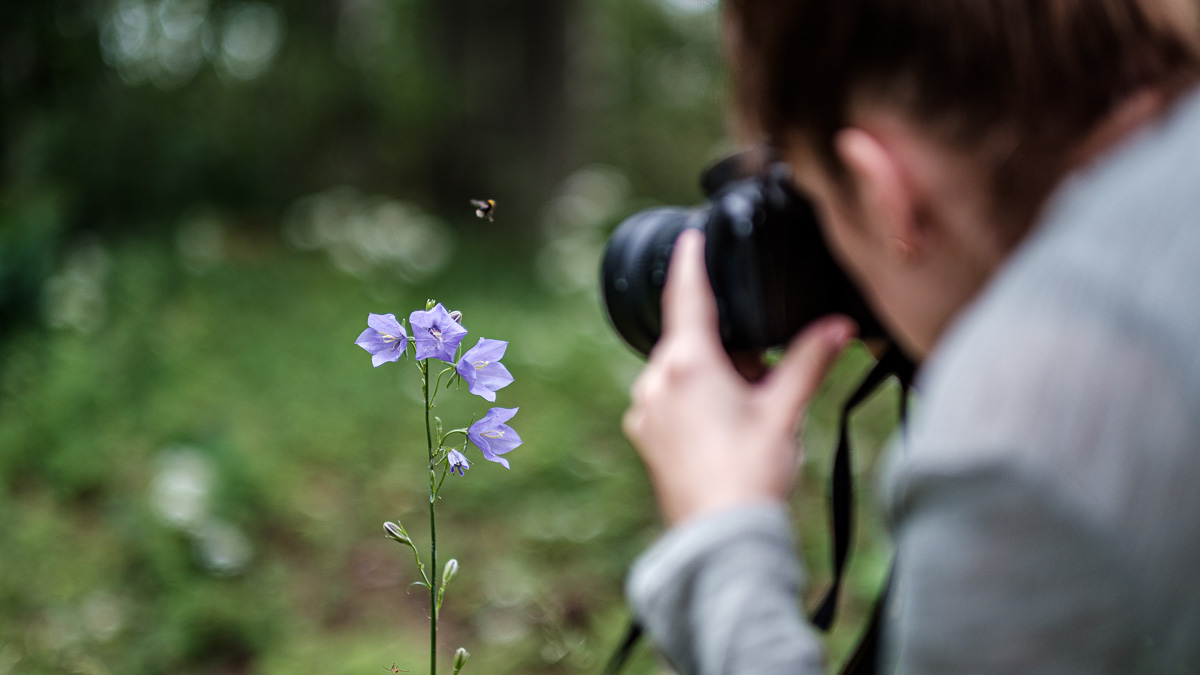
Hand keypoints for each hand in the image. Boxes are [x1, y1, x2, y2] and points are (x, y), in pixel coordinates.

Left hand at [622, 230, 854, 524]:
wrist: (721, 538)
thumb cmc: (751, 473)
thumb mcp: (785, 411)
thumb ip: (808, 361)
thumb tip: (839, 325)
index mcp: (687, 363)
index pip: (686, 295)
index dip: (690, 262)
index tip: (690, 237)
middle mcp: (654, 380)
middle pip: (691, 340)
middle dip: (726, 347)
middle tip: (762, 378)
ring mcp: (644, 412)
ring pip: (680, 372)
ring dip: (711, 375)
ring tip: (746, 412)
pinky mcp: (644, 438)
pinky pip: (668, 401)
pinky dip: (694, 401)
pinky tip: (724, 430)